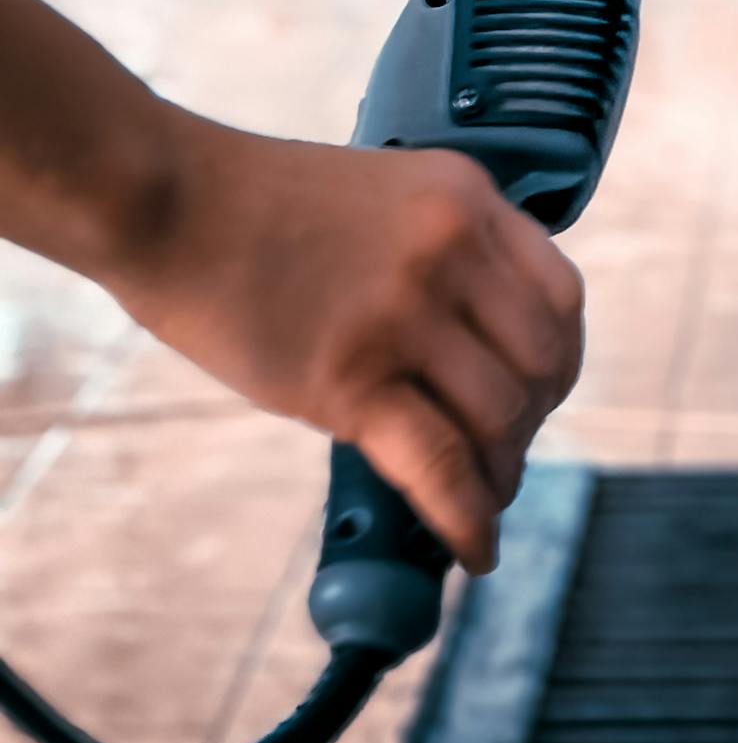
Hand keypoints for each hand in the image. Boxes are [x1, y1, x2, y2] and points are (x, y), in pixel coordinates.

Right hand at [105, 117, 583, 574]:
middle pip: (541, 363)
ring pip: (498, 419)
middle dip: (530, 424)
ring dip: (498, 476)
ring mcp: (402, 313)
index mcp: (464, 197)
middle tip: (500, 455)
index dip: (558, 362)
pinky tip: (470, 547)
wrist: (170, 201)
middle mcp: (450, 250)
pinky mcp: (348, 378)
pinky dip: (466, 519)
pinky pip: (440, 466)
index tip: (536, 395)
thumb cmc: (257, 204)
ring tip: (477, 499)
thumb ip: (437, 252)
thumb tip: (470, 349)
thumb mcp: (382, 194)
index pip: (561, 295)